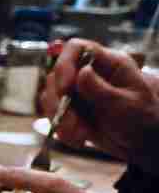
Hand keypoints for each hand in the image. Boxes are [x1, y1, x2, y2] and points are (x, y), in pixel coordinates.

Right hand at [38, 40, 158, 161]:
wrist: (140, 144)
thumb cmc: (143, 120)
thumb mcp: (125, 105)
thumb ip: (101, 90)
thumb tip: (82, 72)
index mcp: (109, 63)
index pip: (77, 48)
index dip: (64, 64)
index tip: (64, 89)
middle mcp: (90, 73)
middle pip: (57, 75)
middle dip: (60, 102)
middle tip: (72, 123)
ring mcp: (78, 91)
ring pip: (51, 97)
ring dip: (60, 119)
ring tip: (79, 135)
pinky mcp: (71, 108)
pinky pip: (53, 114)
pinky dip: (61, 129)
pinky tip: (77, 139)